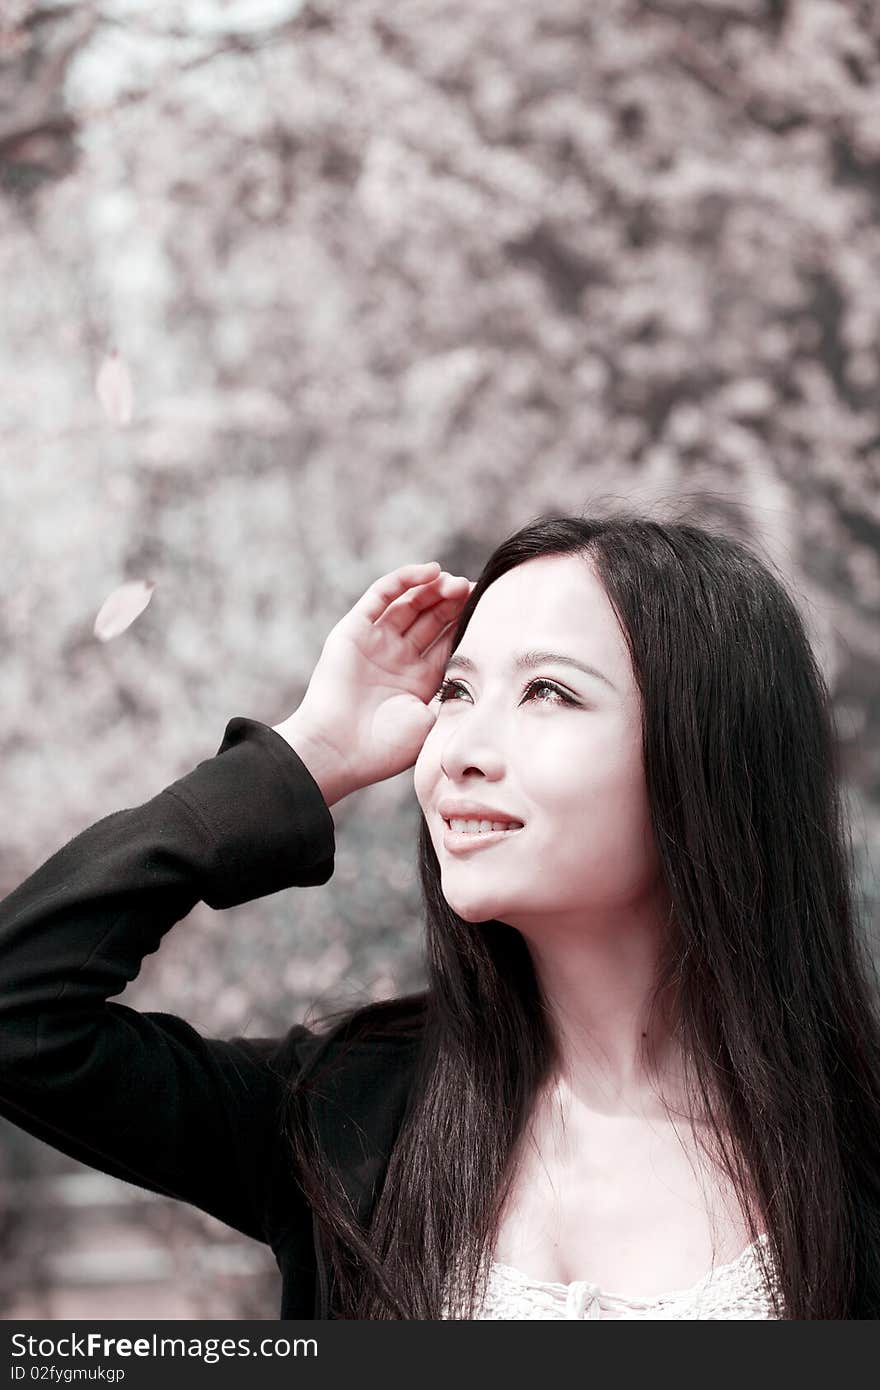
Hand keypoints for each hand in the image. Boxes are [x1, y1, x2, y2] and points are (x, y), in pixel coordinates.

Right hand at [274, 562, 473, 804]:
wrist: (342, 750)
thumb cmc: (388, 746)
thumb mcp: (435, 720)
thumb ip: (455, 695)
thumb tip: (486, 680)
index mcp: (419, 680)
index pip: (447, 640)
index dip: (466, 621)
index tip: (489, 606)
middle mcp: (397, 658)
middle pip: (429, 618)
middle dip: (452, 602)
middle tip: (472, 589)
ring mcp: (374, 643)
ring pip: (408, 602)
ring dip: (432, 588)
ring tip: (454, 582)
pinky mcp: (352, 630)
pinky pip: (381, 595)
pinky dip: (405, 579)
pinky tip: (431, 571)